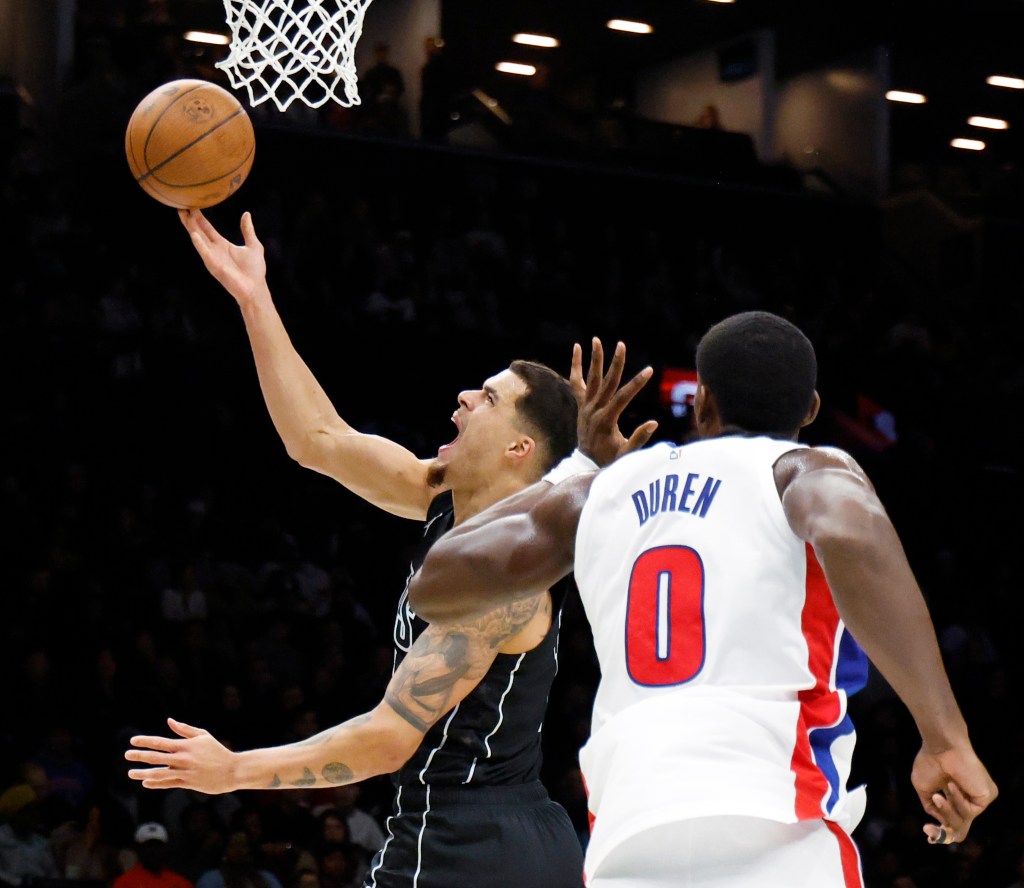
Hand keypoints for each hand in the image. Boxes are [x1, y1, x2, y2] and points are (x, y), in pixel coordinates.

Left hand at [125, 718, 237, 793]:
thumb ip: (184, 729)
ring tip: (130, 773)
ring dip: (143, 773)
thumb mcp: (203, 736)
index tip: (133, 740)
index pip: (161, 742)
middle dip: (140, 755)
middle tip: (126, 754)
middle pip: (156, 757)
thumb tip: (169, 721)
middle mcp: (183, 759)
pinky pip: (168, 783)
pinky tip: (145, 782)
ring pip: (159, 773)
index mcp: (186, 746)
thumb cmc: (216, 751)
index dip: (146, 741)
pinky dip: (156, 783)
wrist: (232, 770)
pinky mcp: (187, 783)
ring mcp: (184, 772)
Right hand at [179, 209, 267, 305]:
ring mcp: (213, 258)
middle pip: (198, 231)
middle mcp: (214, 250)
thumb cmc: (254, 270)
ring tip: (183, 215)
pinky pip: (205, 253)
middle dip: (190, 219)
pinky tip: (193, 234)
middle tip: (181, 204)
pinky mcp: (215, 266)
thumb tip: (246, 214)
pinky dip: (199, 244)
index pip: (206, 228)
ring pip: (199, 240)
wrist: (255, 288)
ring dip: (191, 228)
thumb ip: (247, 230)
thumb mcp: (253, 245)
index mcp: (222, 245)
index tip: (192, 205)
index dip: (199, 217)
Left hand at [569, 337, 657, 466]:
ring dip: (594, 359)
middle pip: (605, 383)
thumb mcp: (626, 455)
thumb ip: (639, 439)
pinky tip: (577, 349)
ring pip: (590, 379)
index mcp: (605, 421)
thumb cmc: (609, 460)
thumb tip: (654, 423)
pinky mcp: (581, 404)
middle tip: (621, 345)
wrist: (586, 463)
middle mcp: (593, 410)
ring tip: (596, 339)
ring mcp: (585, 407)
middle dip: (615, 363)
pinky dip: (576, 366)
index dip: (636, 383)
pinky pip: (576, 382)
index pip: (622, 397)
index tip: (649, 370)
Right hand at [911, 743, 997, 844]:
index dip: (940, 832)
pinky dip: (958, 801)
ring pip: (963, 822)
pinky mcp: (987, 796)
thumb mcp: (923, 789)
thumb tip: (938, 822)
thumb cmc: (929, 762)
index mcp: (953, 797)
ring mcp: (978, 799)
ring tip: (938, 796)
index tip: (927, 833)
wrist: (941, 746)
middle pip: (959, 827)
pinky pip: (971, 811)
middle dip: (943, 831)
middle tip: (928, 829)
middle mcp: (967, 799)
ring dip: (948, 812)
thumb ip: (931, 807)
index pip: (952, 822)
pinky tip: (952, 786)